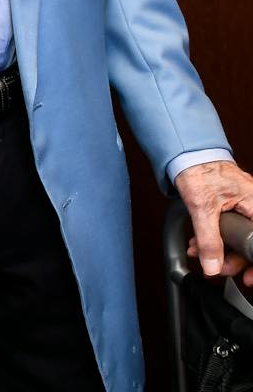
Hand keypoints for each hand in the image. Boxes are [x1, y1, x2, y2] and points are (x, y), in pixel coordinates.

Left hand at [175, 160, 252, 285]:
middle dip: (231, 259)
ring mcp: (246, 209)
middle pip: (252, 245)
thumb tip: (213, 266)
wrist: (187, 155)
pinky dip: (216, 239)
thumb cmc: (199, 170)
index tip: (247, 278)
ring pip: (240, 240)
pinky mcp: (235, 210)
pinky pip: (231, 230)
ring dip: (219, 250)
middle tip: (215, 268)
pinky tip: (200, 243)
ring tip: (198, 252)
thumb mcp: (202, 207)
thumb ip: (209, 239)